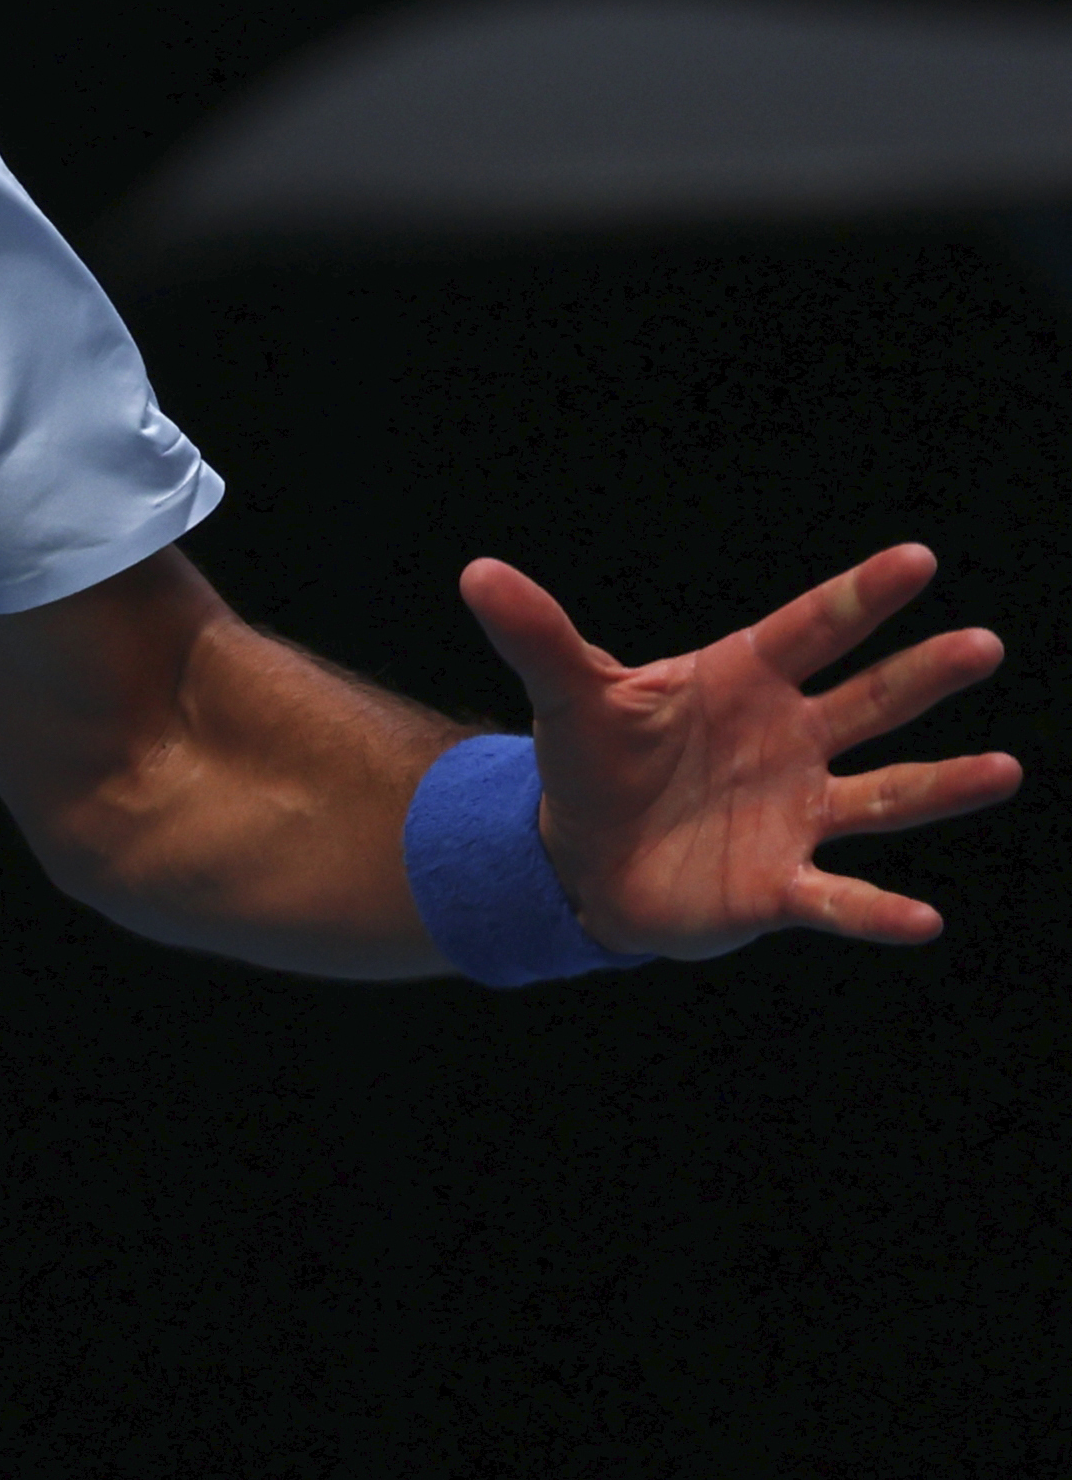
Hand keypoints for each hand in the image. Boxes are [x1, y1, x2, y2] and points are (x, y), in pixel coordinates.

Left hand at [460, 544, 1020, 956]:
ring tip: (1004, 768)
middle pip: (869, 702)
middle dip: (922, 675)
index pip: (809, 629)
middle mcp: (789, 742)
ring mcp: (796, 814)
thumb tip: (476, 571)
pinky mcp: (781, 885)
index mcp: (744, 682)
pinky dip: (878, 911)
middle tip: (981, 643)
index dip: (859, 597)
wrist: (585, 857)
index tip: (916, 559)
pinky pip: (841, 899)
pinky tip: (923, 920)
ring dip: (943, 786)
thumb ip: (536, 635)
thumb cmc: (595, 761)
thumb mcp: (566, 694)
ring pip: (884, 795)